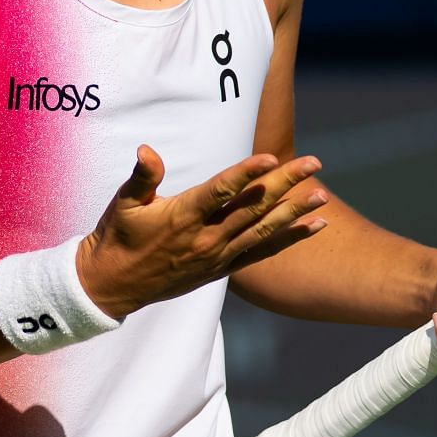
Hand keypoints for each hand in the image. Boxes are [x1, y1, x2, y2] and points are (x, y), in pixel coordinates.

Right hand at [76, 145, 329, 319]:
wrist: (114, 286)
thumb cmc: (118, 237)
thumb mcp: (125, 204)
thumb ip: (142, 176)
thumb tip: (146, 150)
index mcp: (183, 217)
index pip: (221, 191)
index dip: (247, 173)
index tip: (271, 157)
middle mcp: (206, 238)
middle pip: (253, 207)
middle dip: (286, 183)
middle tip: (314, 162)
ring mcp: (218, 256)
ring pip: (264, 230)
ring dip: (296, 211)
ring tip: (323, 194)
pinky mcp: (223, 268)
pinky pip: (263, 251)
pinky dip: (290, 238)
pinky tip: (314, 225)